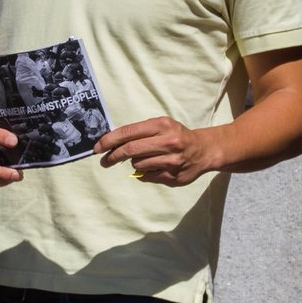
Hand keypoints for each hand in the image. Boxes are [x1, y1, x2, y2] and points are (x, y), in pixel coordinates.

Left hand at [94, 116, 215, 185]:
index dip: (109, 140)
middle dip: (113, 156)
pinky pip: (147, 176)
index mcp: (162, 125)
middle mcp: (169, 142)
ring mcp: (173, 160)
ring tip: (144, 159)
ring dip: (134, 163)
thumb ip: (138, 132)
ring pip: (138, 164)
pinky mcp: (174, 176)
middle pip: (130, 150)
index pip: (128, 132)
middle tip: (104, 161)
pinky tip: (154, 167)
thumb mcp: (160, 126)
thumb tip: (110, 142)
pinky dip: (144, 172)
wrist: (204, 150)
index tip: (97, 148)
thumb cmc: (176, 135)